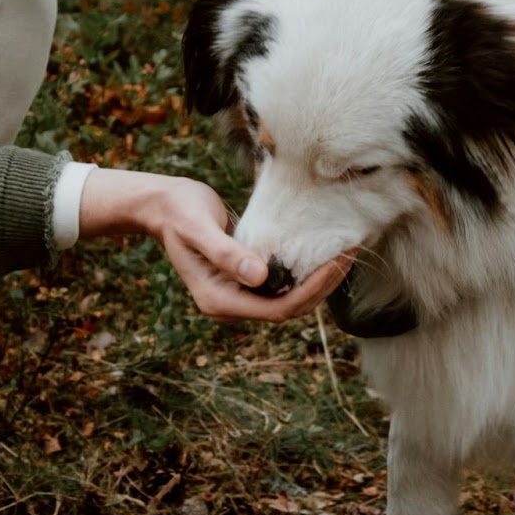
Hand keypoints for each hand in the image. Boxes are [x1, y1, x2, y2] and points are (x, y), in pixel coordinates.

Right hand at [78, 168, 350, 322]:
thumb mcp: (199, 227)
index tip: (336, 263)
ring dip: (319, 280)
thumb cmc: (179, 212)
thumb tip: (258, 276)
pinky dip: (306, 272)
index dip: (312, 291)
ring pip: (290, 298)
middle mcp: (231, 304)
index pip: (278, 308)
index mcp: (219, 300)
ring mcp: (239, 294)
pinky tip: (324, 252)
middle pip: (290, 308)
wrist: (163, 205)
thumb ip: (226, 252)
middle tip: (351, 254)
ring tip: (346, 252)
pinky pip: (283, 284)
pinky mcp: (247, 280)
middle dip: (323, 286)